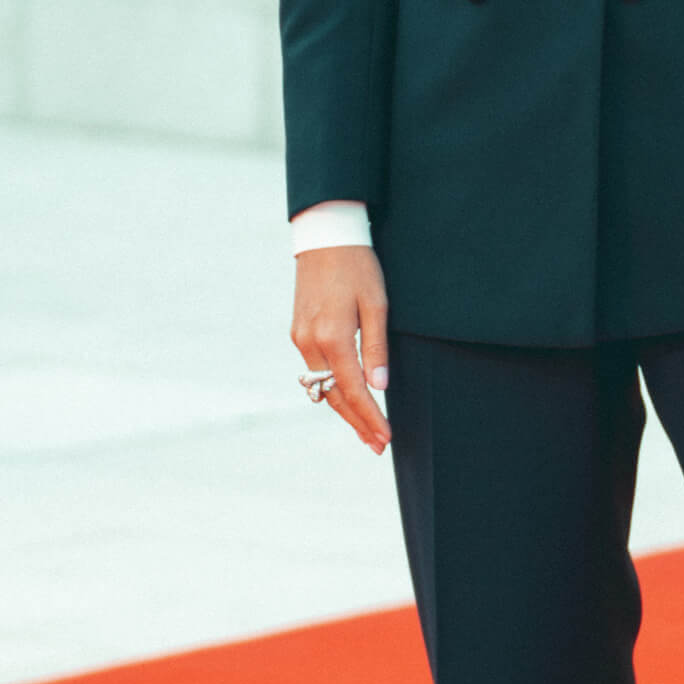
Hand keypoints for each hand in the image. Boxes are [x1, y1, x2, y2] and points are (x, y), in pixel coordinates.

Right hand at [292, 243, 391, 452]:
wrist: (325, 238)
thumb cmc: (358, 267)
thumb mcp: (377, 304)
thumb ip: (376, 348)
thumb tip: (379, 386)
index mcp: (332, 337)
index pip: (354, 390)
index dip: (370, 418)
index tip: (385, 438)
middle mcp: (310, 343)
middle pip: (333, 396)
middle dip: (356, 423)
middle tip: (377, 446)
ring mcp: (300, 338)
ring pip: (322, 386)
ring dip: (344, 408)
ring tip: (366, 430)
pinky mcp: (298, 332)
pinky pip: (316, 370)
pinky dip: (333, 387)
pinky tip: (348, 397)